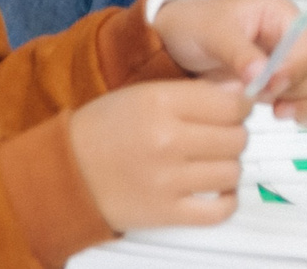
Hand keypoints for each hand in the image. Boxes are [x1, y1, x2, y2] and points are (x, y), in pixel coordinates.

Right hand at [66, 79, 251, 232]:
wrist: (64, 173)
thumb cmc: (104, 129)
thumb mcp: (145, 94)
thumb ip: (195, 93)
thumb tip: (241, 95)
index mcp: (162, 103)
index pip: (232, 105)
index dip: (241, 106)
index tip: (235, 109)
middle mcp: (168, 141)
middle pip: (236, 138)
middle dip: (234, 135)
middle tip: (219, 135)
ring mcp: (167, 180)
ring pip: (232, 172)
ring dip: (228, 166)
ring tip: (211, 160)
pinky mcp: (165, 213)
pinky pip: (218, 210)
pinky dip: (226, 201)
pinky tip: (217, 189)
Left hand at [150, 0, 306, 123]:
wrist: (178, 38)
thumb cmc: (196, 25)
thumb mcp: (213, 32)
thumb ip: (239, 53)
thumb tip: (262, 77)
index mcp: (283, 17)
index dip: (292, 71)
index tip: (266, 88)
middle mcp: (295, 38)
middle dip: (303, 91)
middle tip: (274, 106)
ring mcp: (291, 63)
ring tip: (278, 113)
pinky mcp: (284, 85)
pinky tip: (290, 120)